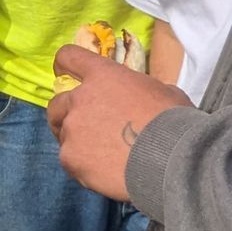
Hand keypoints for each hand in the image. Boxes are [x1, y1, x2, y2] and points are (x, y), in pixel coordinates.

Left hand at [46, 44, 193, 200]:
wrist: (172, 161)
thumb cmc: (175, 123)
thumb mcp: (164, 92)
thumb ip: (141, 90)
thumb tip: (142, 99)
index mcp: (103, 76)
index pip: (70, 57)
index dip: (64, 65)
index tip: (62, 73)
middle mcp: (80, 99)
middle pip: (56, 103)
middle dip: (64, 114)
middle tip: (82, 129)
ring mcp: (72, 129)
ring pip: (63, 134)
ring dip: (77, 142)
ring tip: (101, 156)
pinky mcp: (70, 158)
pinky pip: (70, 161)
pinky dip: (83, 167)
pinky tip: (104, 172)